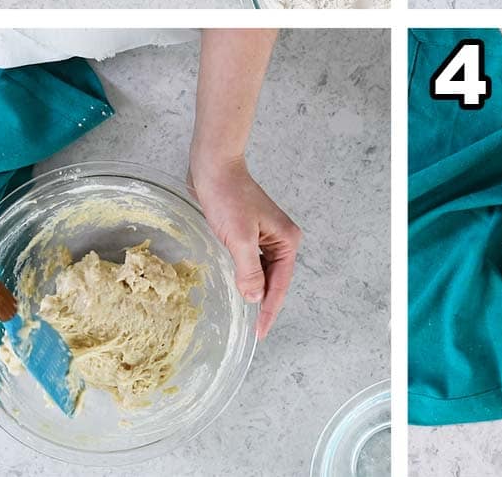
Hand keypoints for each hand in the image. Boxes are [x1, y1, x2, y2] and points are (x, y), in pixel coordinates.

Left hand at [189, 156, 301, 339]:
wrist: (214, 167)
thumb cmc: (228, 197)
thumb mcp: (239, 238)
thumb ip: (248, 271)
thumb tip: (254, 298)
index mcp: (287, 240)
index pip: (279, 284)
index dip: (269, 310)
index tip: (260, 333)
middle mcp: (281, 239)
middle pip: (274, 280)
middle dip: (264, 303)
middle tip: (254, 330)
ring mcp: (266, 235)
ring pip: (263, 272)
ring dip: (255, 290)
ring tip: (247, 316)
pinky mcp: (250, 232)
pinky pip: (252, 262)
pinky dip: (246, 276)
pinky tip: (238, 288)